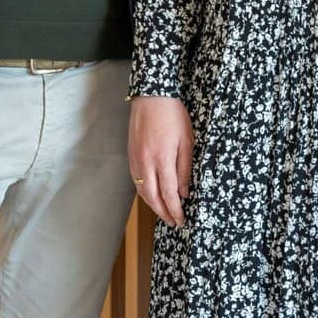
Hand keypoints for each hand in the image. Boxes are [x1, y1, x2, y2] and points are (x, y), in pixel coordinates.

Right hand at [128, 95, 193, 226]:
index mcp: (162, 159)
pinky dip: (144, 192)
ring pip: (143, 191)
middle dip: (164, 213)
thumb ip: (185, 168)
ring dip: (153, 206)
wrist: (151, 96)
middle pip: (153, 198)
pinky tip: (152, 195)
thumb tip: (184, 192)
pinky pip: (136, 180)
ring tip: (164, 213)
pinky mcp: (131, 155)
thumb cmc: (172, 114)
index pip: (169, 194)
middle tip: (173, 222)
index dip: (175, 210)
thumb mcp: (187, 140)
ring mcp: (136, 159)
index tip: (181, 220)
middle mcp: (146, 163)